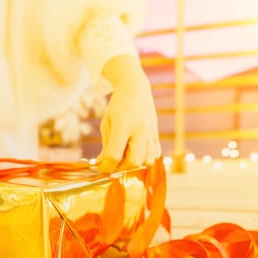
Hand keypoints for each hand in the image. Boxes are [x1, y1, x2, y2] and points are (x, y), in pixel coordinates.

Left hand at [97, 57, 160, 171]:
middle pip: (134, 162)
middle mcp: (140, 130)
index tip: (101, 166)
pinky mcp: (157, 136)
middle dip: (121, 167)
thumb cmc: (117, 108)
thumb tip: (102, 165)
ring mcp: (151, 133)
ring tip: (125, 154)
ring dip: (134, 164)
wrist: (135, 90)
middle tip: (114, 160)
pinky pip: (154, 156)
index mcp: (123, 125)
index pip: (114, 155)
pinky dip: (144, 159)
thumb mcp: (107, 124)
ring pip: (146, 162)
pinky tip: (135, 150)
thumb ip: (105, 146)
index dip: (106, 166)